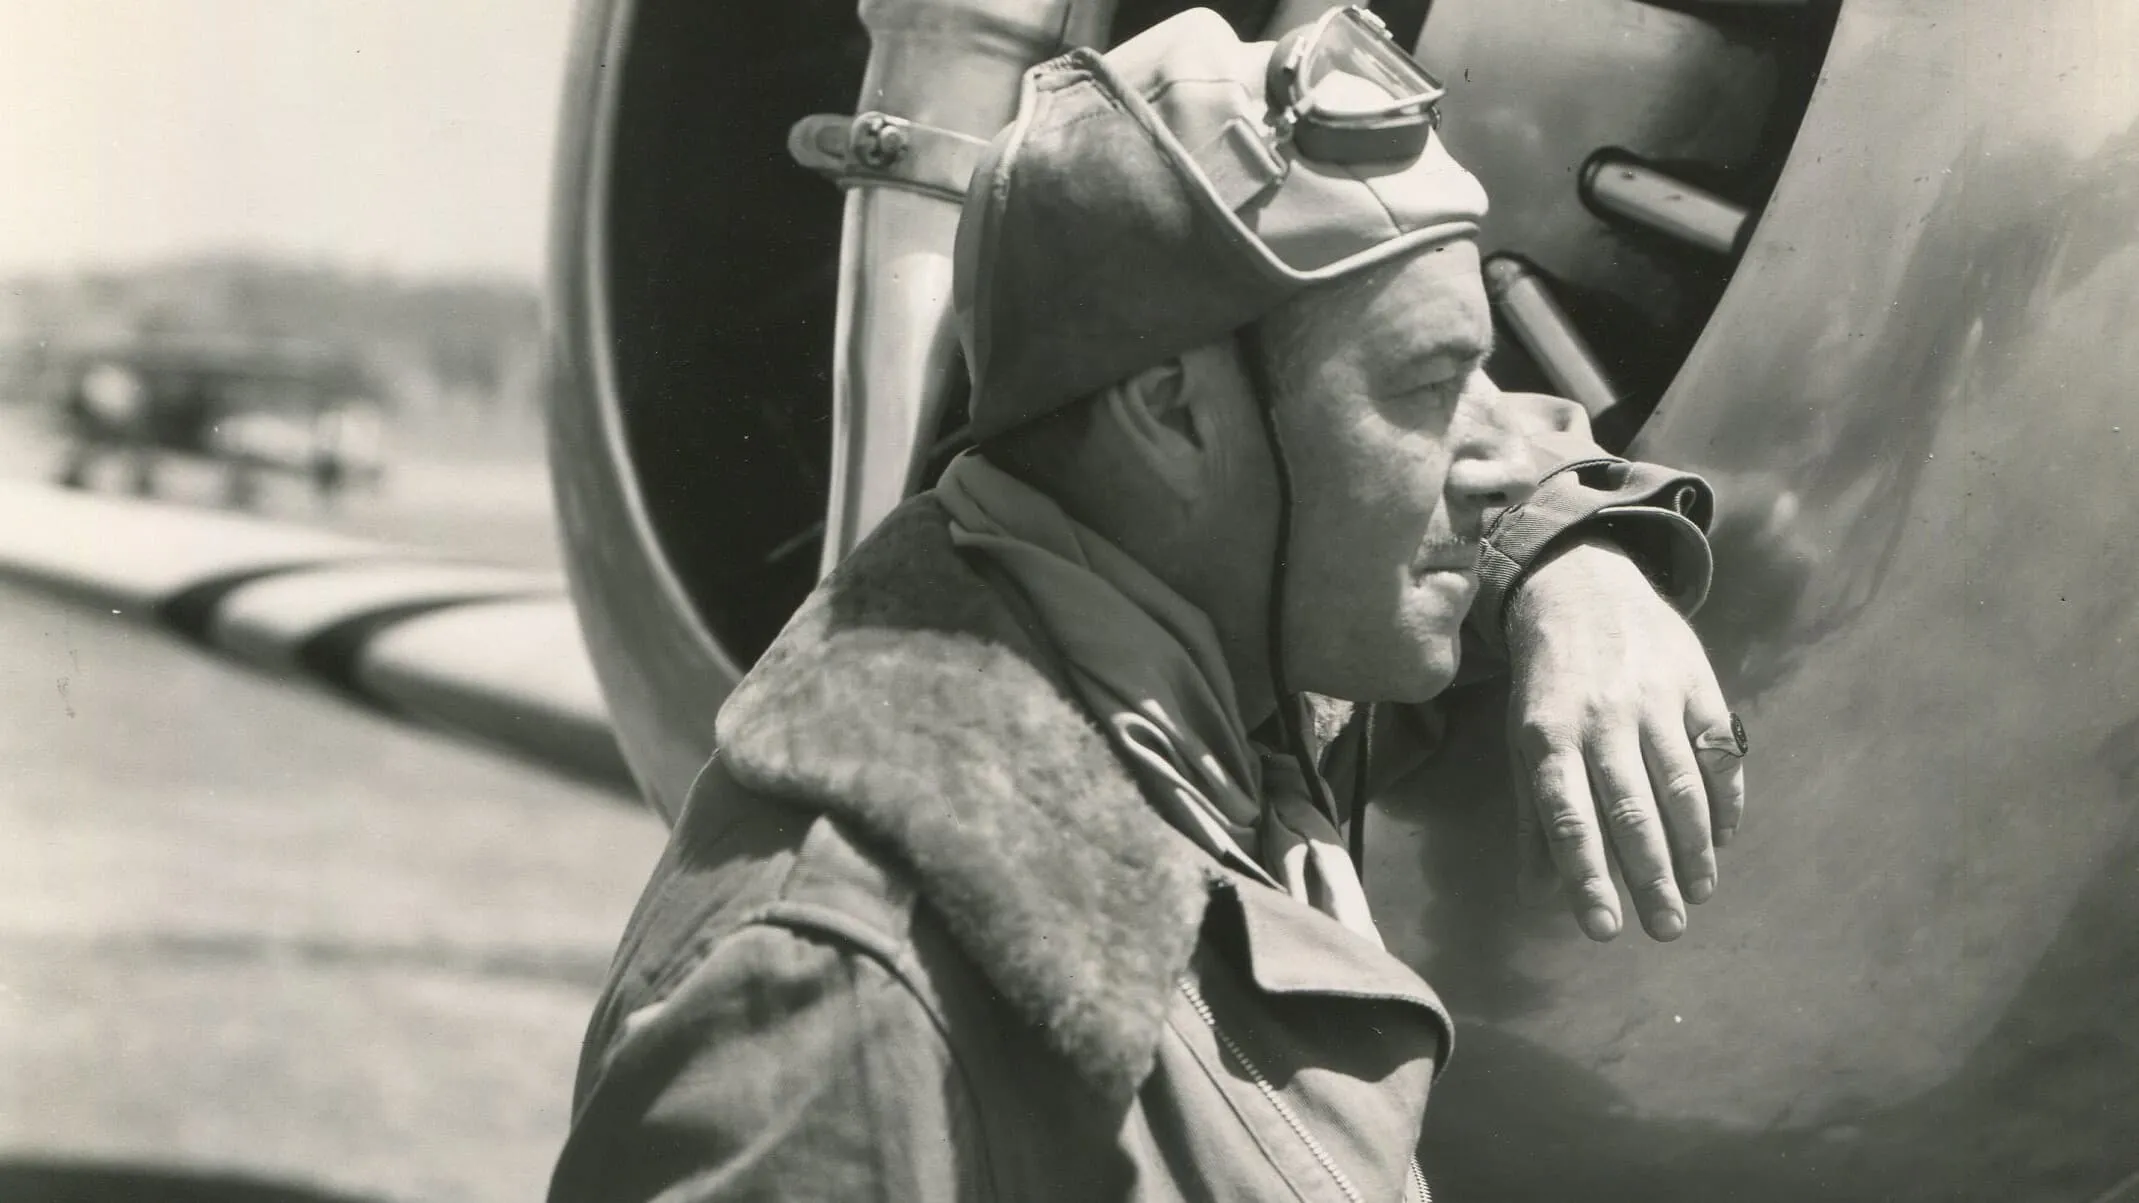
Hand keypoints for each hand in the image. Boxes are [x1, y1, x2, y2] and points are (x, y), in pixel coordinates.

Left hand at [1503, 534, 1745, 941]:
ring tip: (1701, 893)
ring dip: (1695, 847)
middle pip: (1631, 810)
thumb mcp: (1523, 741)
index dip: (1586, 877)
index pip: (1569, 819)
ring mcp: (1653, 697)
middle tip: (1668, 930)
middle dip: (1651, 876)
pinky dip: (1726, 798)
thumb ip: (1534, 818)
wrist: (1582, 586)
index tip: (1605, 930)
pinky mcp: (1696, 681)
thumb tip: (1538, 896)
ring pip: (1681, 785)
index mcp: (1548, 736)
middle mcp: (1602, 718)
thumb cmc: (1547, 684)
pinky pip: (1718, 750)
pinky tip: (1725, 839)